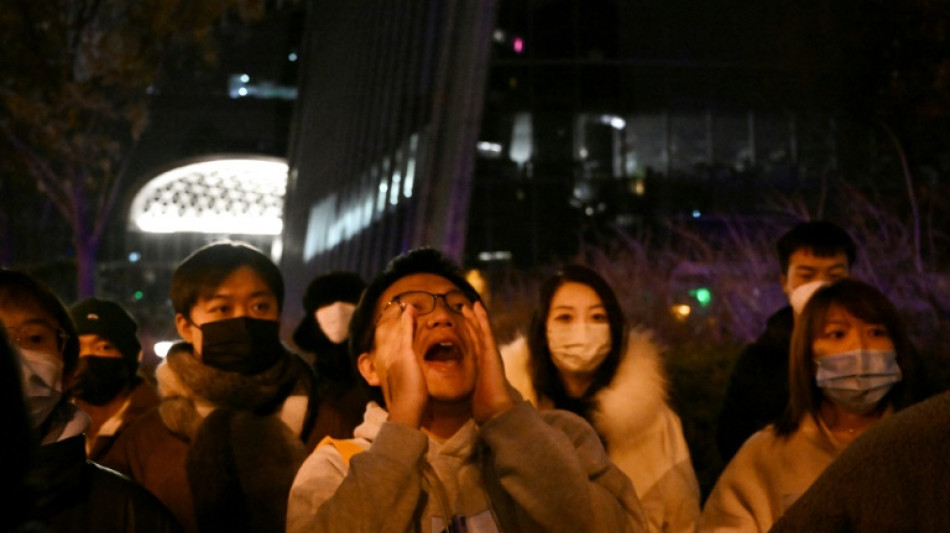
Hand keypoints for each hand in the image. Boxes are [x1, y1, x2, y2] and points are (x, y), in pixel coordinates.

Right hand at [374, 305, 427, 427]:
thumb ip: (411, 391)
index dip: (401, 339)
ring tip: (409, 307)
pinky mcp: (405, 354)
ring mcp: (397, 357)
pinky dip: (408, 320)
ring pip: (403, 333)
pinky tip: (410, 309)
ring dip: (406, 319)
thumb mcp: (410, 396)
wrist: (406, 412)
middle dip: (402, 325)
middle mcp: (392, 361)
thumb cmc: (410, 408)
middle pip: (398, 338)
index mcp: (393, 370)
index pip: (398, 351)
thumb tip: (416, 397)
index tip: (404, 330)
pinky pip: (407, 333)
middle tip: (406, 310)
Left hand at [464, 302, 515, 423]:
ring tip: (470, 303)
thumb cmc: (486, 407)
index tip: (464, 324)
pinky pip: (486, 331)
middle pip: (478, 335)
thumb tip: (475, 401)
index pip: (475, 347)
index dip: (470, 334)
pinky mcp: (491, 352)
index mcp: (483, 367)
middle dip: (472, 321)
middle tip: (465, 307)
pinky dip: (482, 318)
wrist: (496, 409)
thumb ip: (477, 395)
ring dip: (476, 316)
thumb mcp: (478, 398)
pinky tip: (477, 307)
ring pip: (482, 330)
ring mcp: (491, 353)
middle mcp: (488, 358)